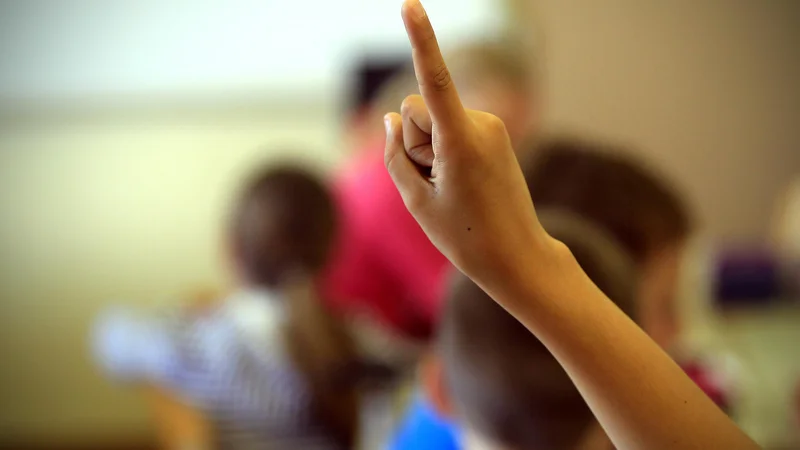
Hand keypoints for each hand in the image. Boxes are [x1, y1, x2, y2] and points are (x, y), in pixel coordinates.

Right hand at [384, 0, 555, 292]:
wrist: (517, 257)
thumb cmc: (465, 236)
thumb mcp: (417, 201)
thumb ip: (396, 155)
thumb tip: (391, 118)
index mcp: (461, 139)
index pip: (433, 79)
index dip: (420, 40)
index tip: (410, 4)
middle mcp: (481, 124)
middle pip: (418, 108)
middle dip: (413, 139)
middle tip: (435, 183)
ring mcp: (492, 128)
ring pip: (434, 120)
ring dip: (429, 149)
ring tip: (451, 187)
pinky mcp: (494, 135)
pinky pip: (451, 129)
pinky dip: (445, 151)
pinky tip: (460, 183)